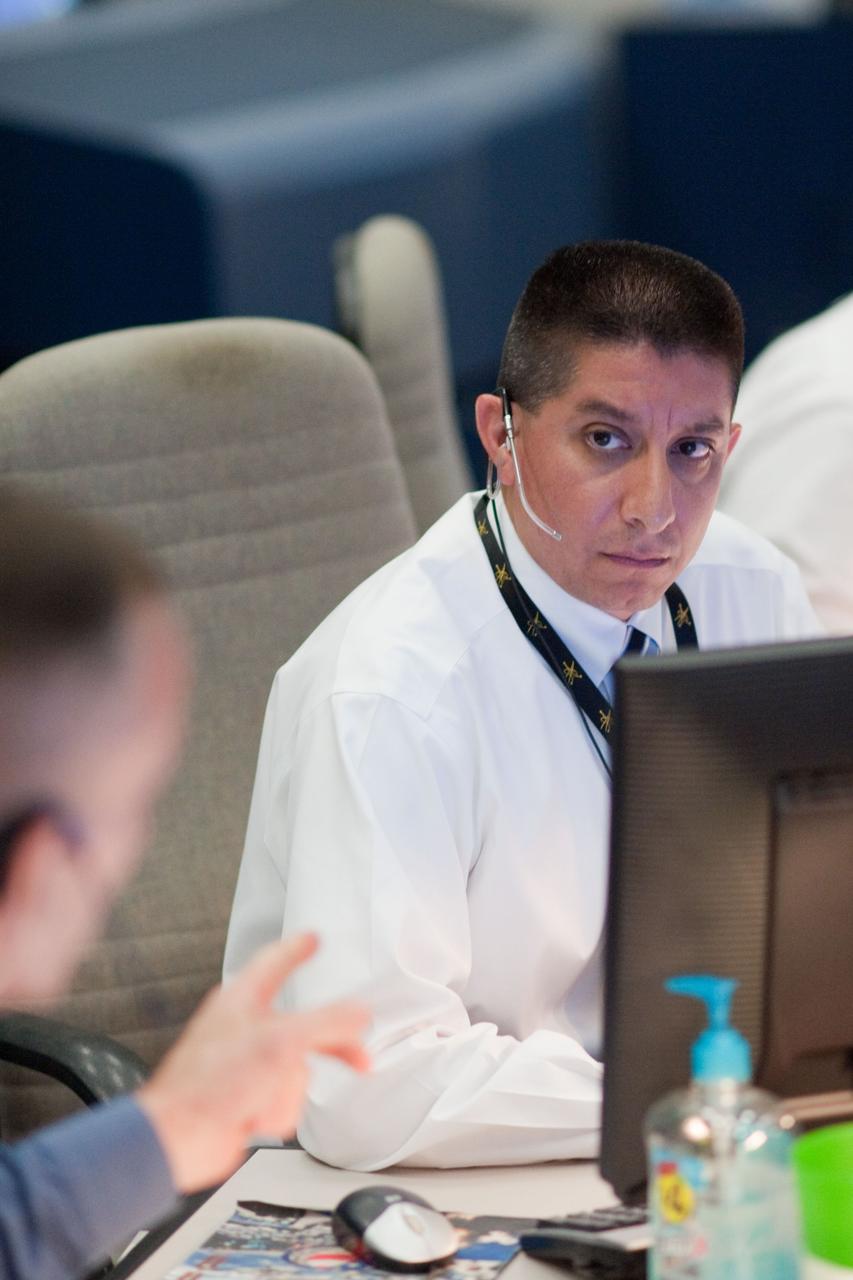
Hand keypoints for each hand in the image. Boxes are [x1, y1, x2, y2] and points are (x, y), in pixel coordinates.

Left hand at [136, 933, 369, 1190]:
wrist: (180, 1137)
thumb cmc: (210, 1083)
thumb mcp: (281, 1043)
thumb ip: (327, 1024)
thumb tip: (360, 1013)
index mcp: (243, 998)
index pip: (276, 961)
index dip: (298, 949)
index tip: (312, 939)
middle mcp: (244, 1027)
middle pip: (303, 1027)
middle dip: (328, 1048)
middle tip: (359, 1056)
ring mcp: (246, 1064)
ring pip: (297, 1069)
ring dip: (288, 1092)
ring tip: (263, 1099)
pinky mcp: (247, 1095)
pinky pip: (283, 1098)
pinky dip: (275, 1111)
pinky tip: (254, 1117)